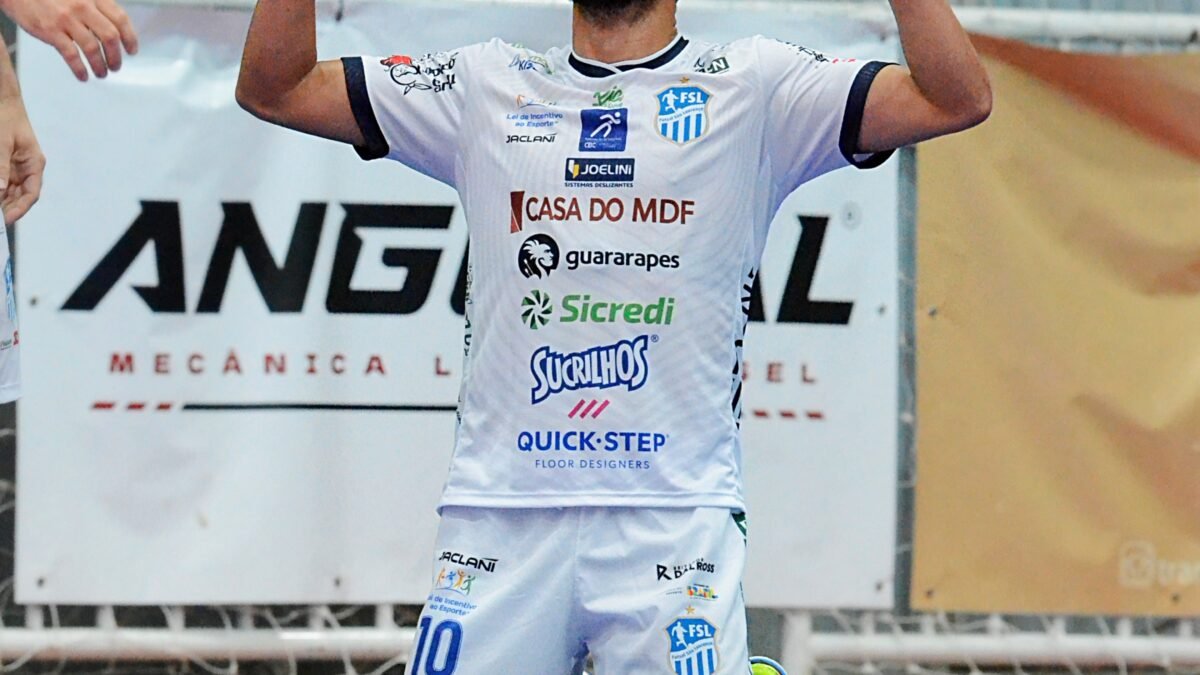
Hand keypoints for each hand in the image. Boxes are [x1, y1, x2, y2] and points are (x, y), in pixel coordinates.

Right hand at [0, 0, 137, 80]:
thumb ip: (94, 8)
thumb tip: (110, 31)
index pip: (120, 19)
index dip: (130, 37)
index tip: (132, 50)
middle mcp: (82, 7)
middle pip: (110, 37)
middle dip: (116, 56)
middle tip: (116, 66)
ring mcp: (66, 19)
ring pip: (92, 48)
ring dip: (100, 65)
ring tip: (102, 73)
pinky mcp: (51, 30)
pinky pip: (71, 55)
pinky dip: (80, 69)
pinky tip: (83, 76)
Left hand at [0, 95, 44, 224]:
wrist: (1, 100)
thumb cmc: (4, 116)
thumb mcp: (0, 141)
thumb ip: (0, 166)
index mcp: (34, 163)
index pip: (31, 193)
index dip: (20, 209)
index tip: (6, 219)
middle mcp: (26, 169)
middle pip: (19, 196)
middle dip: (6, 207)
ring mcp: (13, 168)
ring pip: (7, 191)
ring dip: (1, 199)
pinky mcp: (3, 165)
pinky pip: (1, 182)